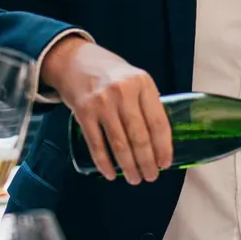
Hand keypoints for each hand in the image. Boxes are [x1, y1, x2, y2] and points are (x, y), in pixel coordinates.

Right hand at [45, 35, 169, 183]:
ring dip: (128, 166)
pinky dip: (104, 163)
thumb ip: (146, 103)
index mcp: (142, 83)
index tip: (166, 163)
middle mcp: (123, 93)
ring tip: (135, 178)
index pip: (158, 122)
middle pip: (140, 137)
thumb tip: (159, 140)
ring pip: (119, 144)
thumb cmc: (110, 73)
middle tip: (151, 176)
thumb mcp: (134, 79)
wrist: (74, 61)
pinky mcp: (83, 112)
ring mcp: (102, 103)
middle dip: (147, 162)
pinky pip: (96, 144)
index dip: (163, 147)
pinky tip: (110, 174)